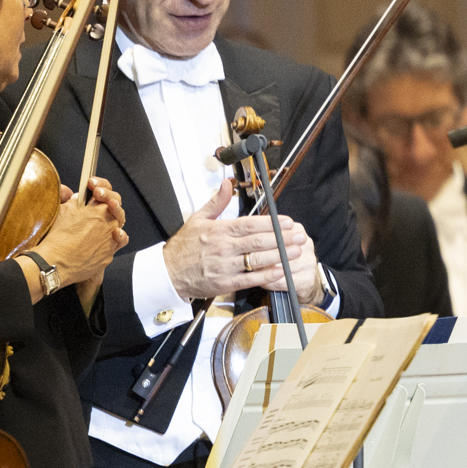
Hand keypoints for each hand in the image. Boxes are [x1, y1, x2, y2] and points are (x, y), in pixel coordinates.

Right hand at [32, 180, 126, 293]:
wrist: (56, 262)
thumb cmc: (57, 237)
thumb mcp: (63, 211)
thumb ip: (74, 200)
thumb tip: (79, 195)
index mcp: (98, 209)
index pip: (106, 192)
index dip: (101, 188)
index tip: (94, 190)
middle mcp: (109, 223)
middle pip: (116, 208)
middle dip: (109, 203)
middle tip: (100, 202)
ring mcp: (111, 239)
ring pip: (119, 224)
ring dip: (112, 220)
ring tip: (104, 220)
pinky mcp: (109, 254)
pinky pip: (119, 243)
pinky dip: (117, 237)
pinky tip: (114, 235)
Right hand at [160, 181, 317, 301]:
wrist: (167, 274)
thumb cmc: (183, 248)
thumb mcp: (197, 219)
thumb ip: (217, 202)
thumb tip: (227, 184)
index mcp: (219, 231)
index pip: (251, 224)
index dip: (272, 223)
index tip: (288, 222)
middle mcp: (223, 248)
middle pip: (259, 241)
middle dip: (283, 238)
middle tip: (299, 235)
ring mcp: (225, 266)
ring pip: (258, 260)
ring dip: (280, 255)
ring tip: (296, 251)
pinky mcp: (225, 283)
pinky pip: (250, 279)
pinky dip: (267, 275)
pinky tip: (281, 270)